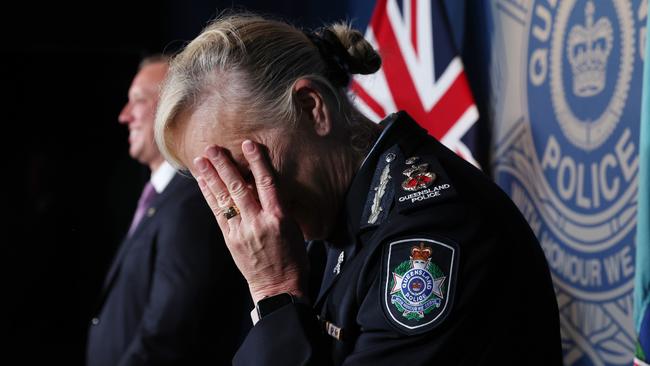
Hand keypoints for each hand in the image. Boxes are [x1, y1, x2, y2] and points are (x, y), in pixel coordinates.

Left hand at [193, 140, 308, 303]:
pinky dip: (210, 195)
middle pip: (240, 187)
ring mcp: (242, 231)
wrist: (279, 287)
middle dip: (225, 165)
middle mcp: (258, 222)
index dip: (257, 162)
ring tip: (201, 159)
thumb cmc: (293, 257)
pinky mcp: (231, 240)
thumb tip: (263, 185)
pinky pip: (218, 213)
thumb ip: (278, 206)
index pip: (267, 183)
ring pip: (225, 199)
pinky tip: (203, 182)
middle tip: (213, 147)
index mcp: (279, 217)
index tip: (248, 144)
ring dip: (211, 177)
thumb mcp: (293, 228)